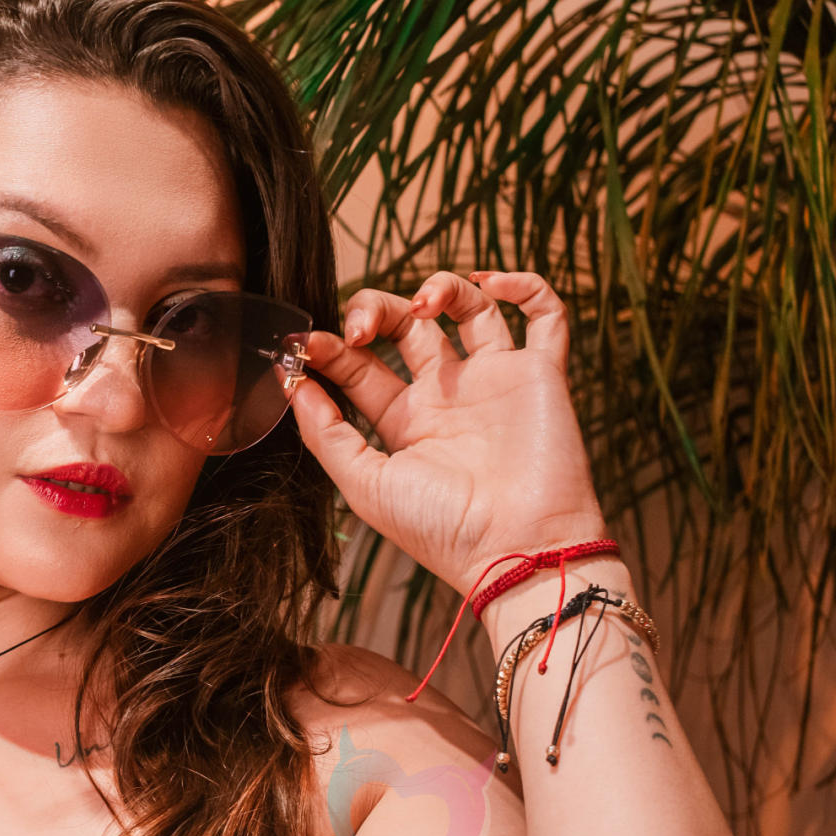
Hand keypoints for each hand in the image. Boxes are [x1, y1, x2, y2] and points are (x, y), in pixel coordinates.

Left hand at [290, 269, 609, 596]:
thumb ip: (326, 433)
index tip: (307, 345)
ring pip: (469, 308)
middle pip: (407, 325)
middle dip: (375, 310)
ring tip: (423, 303)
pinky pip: (546, 316)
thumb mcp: (366, 484)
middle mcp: (448, 394)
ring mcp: (494, 380)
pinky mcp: (541, 375)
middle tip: (359, 327)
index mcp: (404, 420)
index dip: (331, 346)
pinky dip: (526, 286)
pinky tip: (493, 284)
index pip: (360, 364)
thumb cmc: (442, 530)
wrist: (518, 550)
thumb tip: (289, 383)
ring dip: (441, 287)